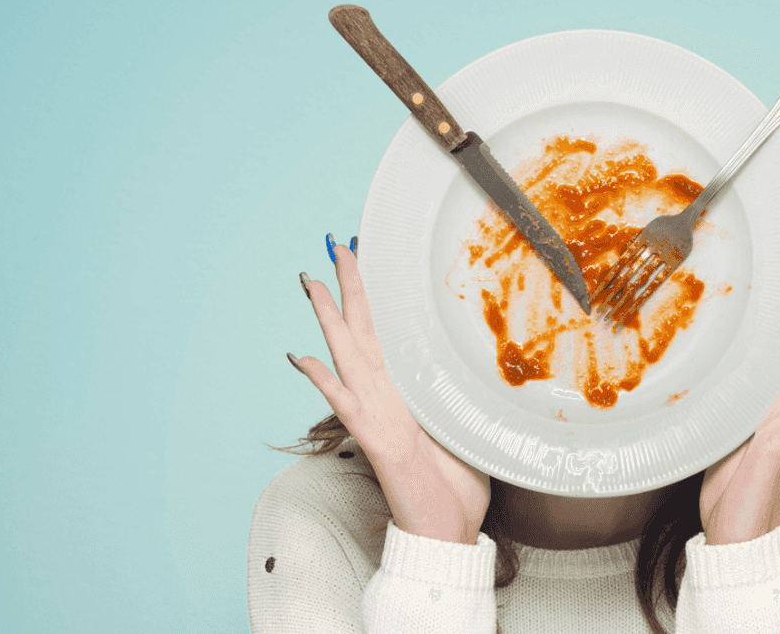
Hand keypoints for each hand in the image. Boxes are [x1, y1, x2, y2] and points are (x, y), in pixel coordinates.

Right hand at [288, 238, 490, 544]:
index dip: (381, 298)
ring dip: (330, 319)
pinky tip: (300, 357)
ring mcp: (377, 419)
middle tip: (338, 246)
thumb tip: (479, 366)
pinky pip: (346, 405)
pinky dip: (322, 381)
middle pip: (363, 333)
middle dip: (351, 290)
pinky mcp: (378, 442)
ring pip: (347, 358)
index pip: (390, 335)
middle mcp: (386, 400)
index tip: (373, 258)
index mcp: (407, 394)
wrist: (446, 533)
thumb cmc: (457, 487)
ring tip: (313, 282)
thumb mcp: (469, 428)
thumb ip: (463, 396)